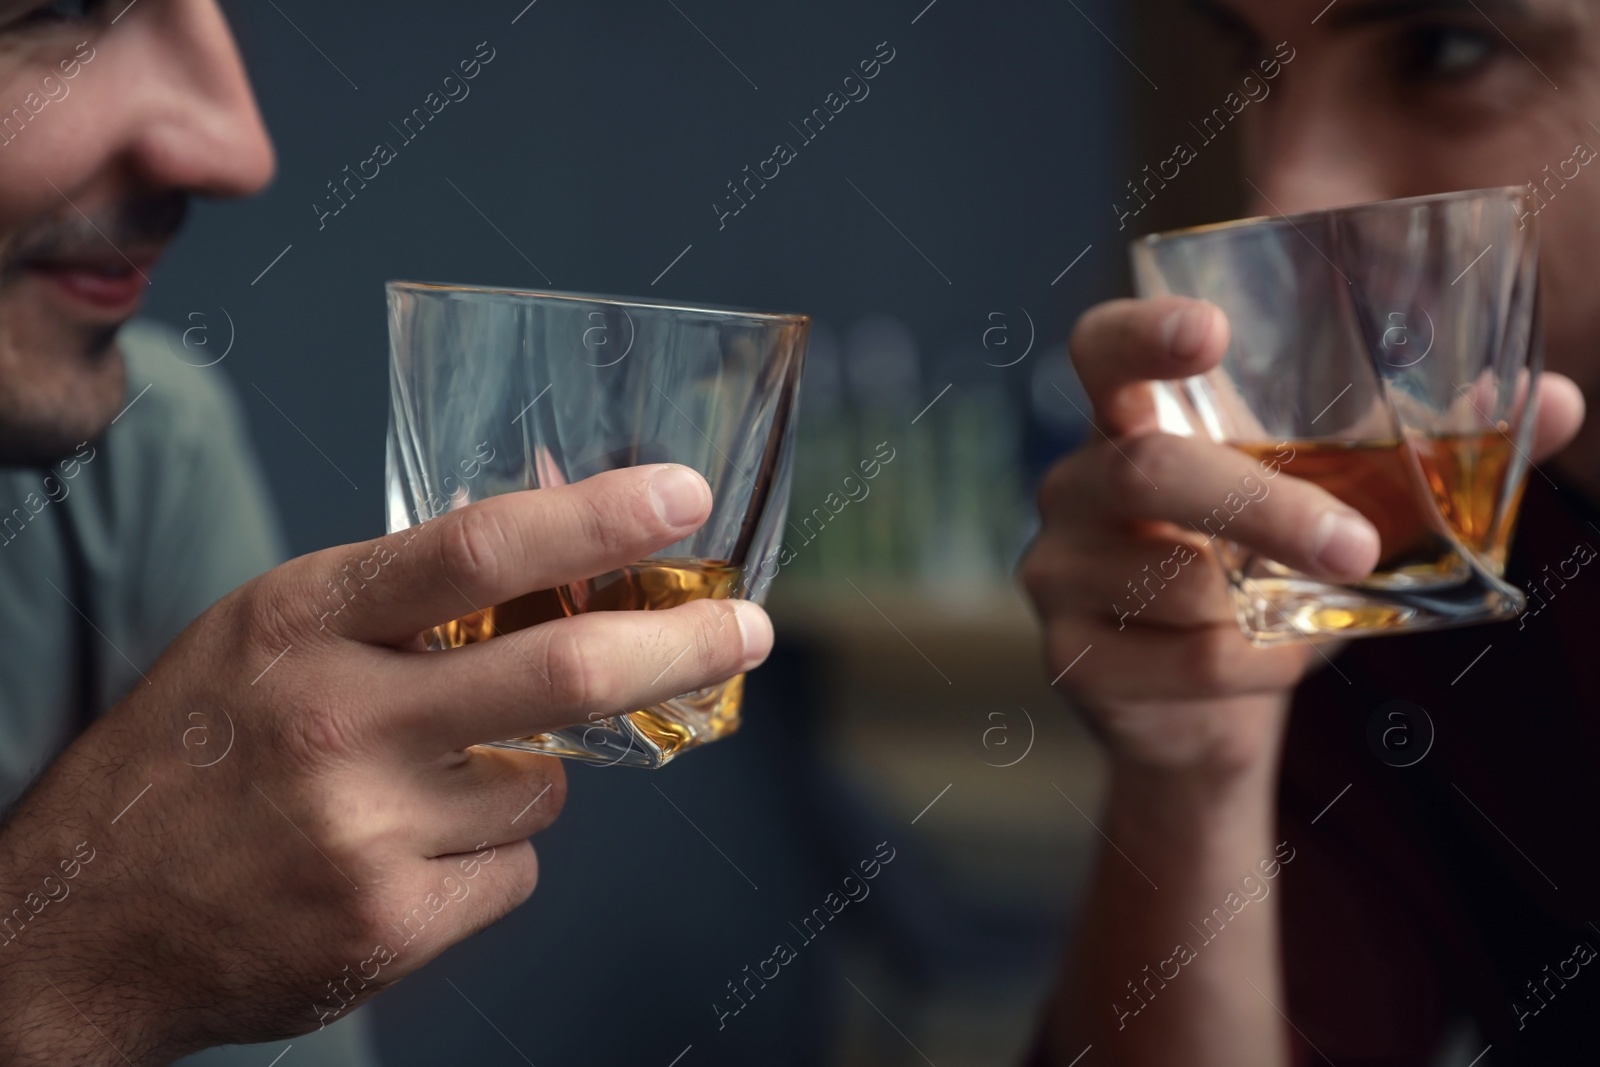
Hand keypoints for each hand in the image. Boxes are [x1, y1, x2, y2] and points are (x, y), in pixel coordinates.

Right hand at [0, 463, 770, 1065]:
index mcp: (306, 621)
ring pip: (546, 780)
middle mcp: (341, 719)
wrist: (80, 921)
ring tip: (428, 783)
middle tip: (747, 630)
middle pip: (565, 671)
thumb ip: (397, 602)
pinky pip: (516, 865)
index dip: (599, 517)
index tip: (682, 497)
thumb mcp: (270, 635)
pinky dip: (491, 851)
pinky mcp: (392, 923)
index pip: (479, 548)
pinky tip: (405, 853)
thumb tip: (559, 561)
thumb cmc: (195, 752)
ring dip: (527, 771)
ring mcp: (369, 831)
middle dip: (681, 646)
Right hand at [1021, 297, 1582, 775]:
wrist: (1205, 711)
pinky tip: (1268, 661)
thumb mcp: (1339, 509)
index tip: (1213, 328)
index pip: (1103, 350)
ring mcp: (1057, 570)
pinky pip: (1183, 659)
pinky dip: (1254, 668)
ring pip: (1176, 580)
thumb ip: (1431, 454)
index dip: (1144, 333)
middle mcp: (1077, 484)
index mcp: (1134, 422)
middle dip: (1262, 506)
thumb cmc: (1269, 581)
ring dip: (1272, 606)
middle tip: (1358, 546)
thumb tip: (1558, 400)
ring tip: (1308, 613)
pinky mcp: (1070, 654)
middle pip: (1145, 471)